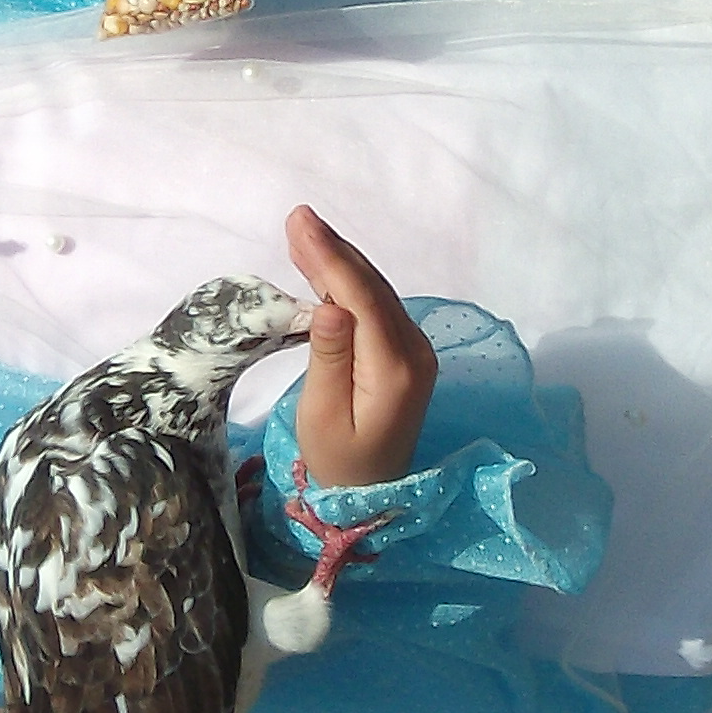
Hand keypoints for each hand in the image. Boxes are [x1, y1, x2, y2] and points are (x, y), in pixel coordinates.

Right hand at [284, 206, 432, 490]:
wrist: (370, 495)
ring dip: (340, 262)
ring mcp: (415, 352)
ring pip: (375, 293)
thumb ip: (330, 358)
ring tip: (302, 233)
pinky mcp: (406, 354)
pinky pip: (377, 307)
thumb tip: (331, 304)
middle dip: (334, 250)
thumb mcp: (322, 414)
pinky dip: (349, 283)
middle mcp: (415, 352)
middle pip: (371, 288)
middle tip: (296, 217)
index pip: (362, 298)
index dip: (331, 257)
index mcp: (396, 368)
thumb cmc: (337, 461)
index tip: (299, 223)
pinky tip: (324, 267)